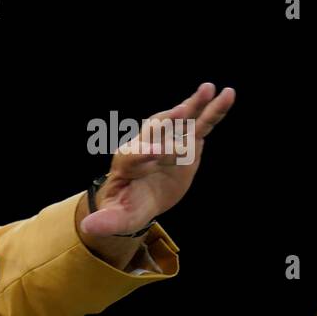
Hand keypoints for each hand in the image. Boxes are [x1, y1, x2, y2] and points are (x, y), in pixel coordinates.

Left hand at [81, 81, 235, 237]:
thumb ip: (107, 221)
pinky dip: (213, 111)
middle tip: (180, 112)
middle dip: (166, 123)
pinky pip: (201, 124)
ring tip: (208, 89)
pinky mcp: (188, 142)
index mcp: (126, 164)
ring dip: (192, 104)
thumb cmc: (126, 208)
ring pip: (179, 121)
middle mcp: (147, 146)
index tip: (154, 153)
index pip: (132, 156)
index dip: (141, 153)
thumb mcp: (117, 218)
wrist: (139, 197)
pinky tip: (227, 94)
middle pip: (154, 131)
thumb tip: (89, 227)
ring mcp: (168, 141)